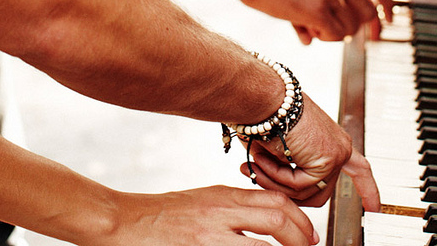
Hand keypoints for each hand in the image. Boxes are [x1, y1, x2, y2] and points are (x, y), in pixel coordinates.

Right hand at [110, 184, 318, 245]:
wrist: (125, 222)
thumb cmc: (164, 215)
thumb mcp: (204, 200)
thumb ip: (234, 207)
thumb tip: (268, 220)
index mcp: (224, 196)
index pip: (276, 201)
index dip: (302, 220)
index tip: (311, 236)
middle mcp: (221, 212)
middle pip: (277, 219)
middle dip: (301, 239)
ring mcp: (210, 236)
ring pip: (262, 245)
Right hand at [235, 0, 391, 43]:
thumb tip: (343, 27)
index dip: (388, 6)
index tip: (387, 22)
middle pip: (368, 12)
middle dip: (355, 26)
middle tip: (334, 28)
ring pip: (351, 28)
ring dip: (335, 33)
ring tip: (313, 25)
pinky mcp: (318, 9)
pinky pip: (335, 35)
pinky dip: (325, 37)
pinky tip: (309, 29)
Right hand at [238, 96, 379, 212]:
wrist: (266, 97)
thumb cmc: (269, 113)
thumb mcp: (285, 145)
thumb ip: (292, 169)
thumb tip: (283, 194)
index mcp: (332, 140)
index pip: (359, 168)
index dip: (367, 189)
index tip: (374, 207)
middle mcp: (340, 147)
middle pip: (319, 192)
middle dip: (286, 190)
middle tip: (259, 176)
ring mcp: (337, 154)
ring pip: (306, 192)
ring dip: (275, 181)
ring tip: (257, 162)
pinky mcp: (327, 159)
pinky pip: (299, 185)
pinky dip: (277, 175)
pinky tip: (264, 157)